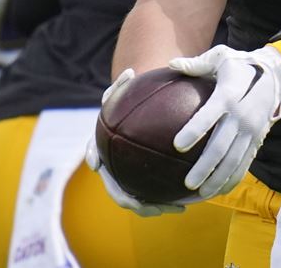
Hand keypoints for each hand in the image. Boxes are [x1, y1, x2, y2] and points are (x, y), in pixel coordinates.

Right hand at [84, 69, 190, 216]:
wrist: (144, 112)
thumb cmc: (135, 99)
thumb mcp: (128, 89)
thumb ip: (125, 84)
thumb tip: (129, 72)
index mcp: (103, 145)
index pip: (92, 153)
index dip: (93, 160)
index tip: (98, 166)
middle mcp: (113, 165)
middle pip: (115, 189)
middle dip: (129, 200)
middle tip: (144, 204)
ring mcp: (129, 176)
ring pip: (138, 199)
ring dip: (152, 208)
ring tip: (175, 208)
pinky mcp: (146, 183)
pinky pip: (155, 195)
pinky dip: (168, 200)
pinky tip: (188, 202)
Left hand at [170, 45, 280, 198]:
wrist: (276, 76)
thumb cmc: (241, 65)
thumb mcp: (222, 57)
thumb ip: (197, 63)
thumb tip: (171, 62)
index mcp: (230, 95)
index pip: (211, 114)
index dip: (195, 129)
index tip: (177, 144)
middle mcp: (242, 116)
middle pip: (222, 146)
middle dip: (205, 166)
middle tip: (188, 182)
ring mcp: (252, 131)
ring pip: (234, 160)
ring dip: (218, 179)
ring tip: (200, 193)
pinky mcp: (257, 140)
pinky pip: (245, 164)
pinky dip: (232, 179)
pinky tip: (218, 192)